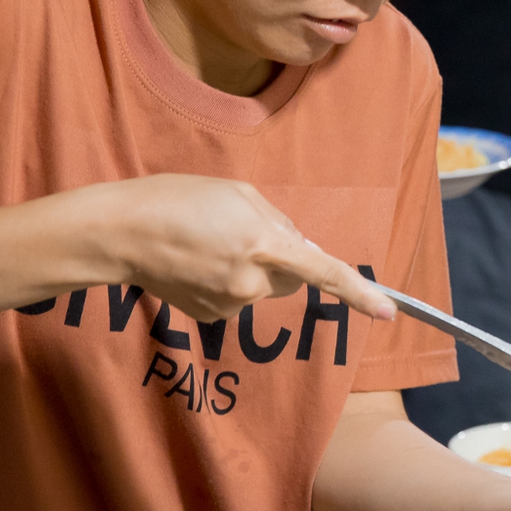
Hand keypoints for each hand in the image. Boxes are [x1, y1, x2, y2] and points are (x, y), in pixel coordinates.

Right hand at [82, 174, 395, 323]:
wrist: (122, 232)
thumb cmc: (179, 199)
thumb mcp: (239, 194)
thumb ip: (279, 221)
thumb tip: (304, 250)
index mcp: (264, 243)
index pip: (322, 272)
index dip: (359, 292)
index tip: (388, 312)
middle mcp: (251, 281)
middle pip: (293, 279)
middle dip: (283, 261)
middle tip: (243, 232)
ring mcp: (230, 304)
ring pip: (262, 290)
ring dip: (250, 270)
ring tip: (209, 244)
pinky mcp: (211, 316)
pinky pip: (236, 299)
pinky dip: (226, 282)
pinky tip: (197, 263)